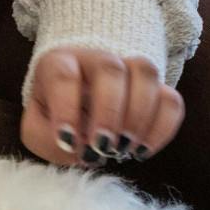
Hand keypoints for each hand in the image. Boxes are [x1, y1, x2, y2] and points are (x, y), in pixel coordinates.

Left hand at [18, 47, 183, 168]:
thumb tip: (77, 147)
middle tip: (102, 147)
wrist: (79, 100)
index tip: (66, 141)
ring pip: (145, 73)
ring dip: (139, 116)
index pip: (62, 74)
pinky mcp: (156, 88)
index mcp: (59, 63)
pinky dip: (161, 129)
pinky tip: (142, 151)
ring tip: (124, 150)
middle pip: (110, 68)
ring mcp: (130, 68)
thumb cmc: (55, 115)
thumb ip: (45, 138)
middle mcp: (96, 58)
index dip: (65, 108)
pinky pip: (171, 99)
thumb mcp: (38, 128)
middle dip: (108, 112)